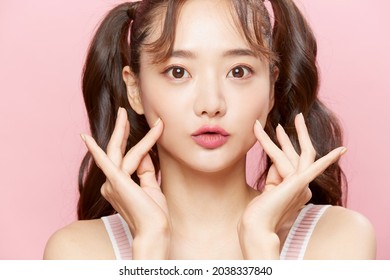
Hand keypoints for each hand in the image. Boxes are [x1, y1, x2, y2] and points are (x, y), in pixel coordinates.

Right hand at [81, 108, 169, 258]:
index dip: (142, 146)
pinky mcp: (116, 182)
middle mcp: (110, 183)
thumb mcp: (150, 187)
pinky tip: (85, 138)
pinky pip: (105, 162)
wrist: (154, 230)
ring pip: (121, 152)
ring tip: (123, 113)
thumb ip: (145, 170)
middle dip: (120, 130)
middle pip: (115, 151)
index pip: (128, 160)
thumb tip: (144, 155)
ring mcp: (112, 183)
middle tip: (122, 112)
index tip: (153, 132)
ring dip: (124, 131)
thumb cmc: (154, 213)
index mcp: (118, 185)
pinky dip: (95, 149)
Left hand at [238, 113, 345, 258]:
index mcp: (297, 190)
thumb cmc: (259, 212)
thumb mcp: (270, 190)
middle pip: (304, 155)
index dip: (281, 148)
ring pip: (300, 154)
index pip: (293, 163)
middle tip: (298, 117)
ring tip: (295, 118)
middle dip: (301, 134)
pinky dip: (328, 158)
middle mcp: (303, 187)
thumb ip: (276, 176)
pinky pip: (315, 166)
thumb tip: (276, 162)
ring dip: (296, 135)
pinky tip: (341, 150)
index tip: (272, 134)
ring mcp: (303, 185)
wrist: (257, 226)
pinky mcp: (299, 183)